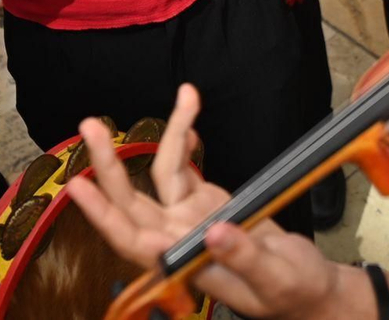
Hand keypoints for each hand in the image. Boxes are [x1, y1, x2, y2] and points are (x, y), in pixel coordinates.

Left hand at [67, 85, 350, 319]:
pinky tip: (191, 120)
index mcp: (182, 264)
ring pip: (163, 174)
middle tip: (91, 127)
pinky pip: (185, 169)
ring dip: (169, 135)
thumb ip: (243, 258)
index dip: (106, 216)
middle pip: (132, 202)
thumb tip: (215, 233)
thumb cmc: (291, 292)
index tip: (81, 189)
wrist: (307, 286)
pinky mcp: (205, 202)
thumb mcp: (275, 280)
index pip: (132, 242)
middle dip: (109, 164)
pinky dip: (186, 143)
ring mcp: (188, 218)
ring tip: (187, 95)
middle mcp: (176, 239)